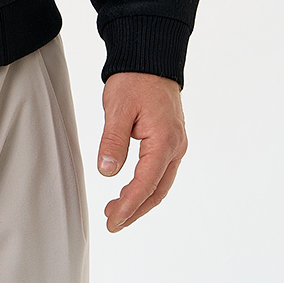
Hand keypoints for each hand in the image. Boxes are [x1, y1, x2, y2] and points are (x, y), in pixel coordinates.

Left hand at [97, 72, 186, 232]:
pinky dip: (147, 186)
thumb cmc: (134, 80)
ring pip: (161, 183)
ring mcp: (176, 144)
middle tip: (112, 223)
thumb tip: (107, 172)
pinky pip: (161, 171)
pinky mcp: (171, 140)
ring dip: (141, 200)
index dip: (129, 206)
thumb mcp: (117, 108)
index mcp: (164, 140)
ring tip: (117, 211)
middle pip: (157, 190)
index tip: (113, 221)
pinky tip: (131, 190)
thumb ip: (113, 141)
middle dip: (135, 210)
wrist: (151, 59)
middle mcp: (175, 146)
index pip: (145, 183)